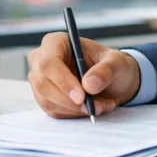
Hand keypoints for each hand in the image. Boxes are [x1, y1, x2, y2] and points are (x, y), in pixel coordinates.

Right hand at [27, 33, 141, 118]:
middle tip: (94, 106)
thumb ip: (106, 70)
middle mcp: (41, 60)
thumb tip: (89, 84)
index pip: (49, 62)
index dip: (63, 81)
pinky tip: (92, 107)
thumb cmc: (112, 65)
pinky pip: (53, 111)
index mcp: (56, 42)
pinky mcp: (44, 98)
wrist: (113, 81)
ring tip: (101, 105)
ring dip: (76, 109)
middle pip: (43, 84)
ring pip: (47, 101)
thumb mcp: (117, 62)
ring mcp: (40, 80)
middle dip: (70, 100)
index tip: (81, 96)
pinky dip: (75, 114)